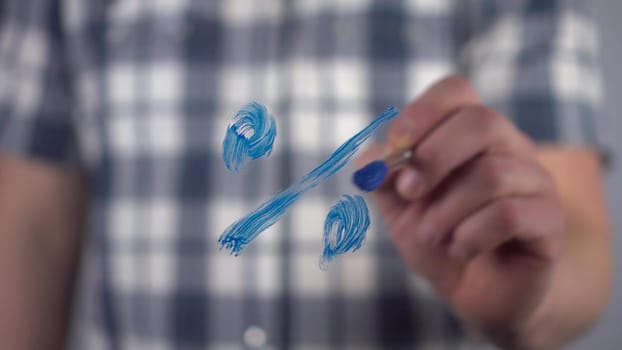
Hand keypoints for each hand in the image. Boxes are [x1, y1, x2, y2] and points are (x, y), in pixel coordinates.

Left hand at [361, 76, 565, 339]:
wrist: (473, 290)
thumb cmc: (436, 236)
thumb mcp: (397, 205)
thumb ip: (381, 176)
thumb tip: (371, 160)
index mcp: (469, 134)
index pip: (456, 90)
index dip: (422, 112)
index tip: (396, 146)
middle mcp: (509, 147)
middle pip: (482, 122)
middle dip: (433, 159)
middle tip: (409, 193)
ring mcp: (536, 181)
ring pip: (493, 174)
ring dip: (446, 210)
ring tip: (430, 235)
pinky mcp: (550, 220)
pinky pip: (510, 214)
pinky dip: (470, 236)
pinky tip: (459, 251)